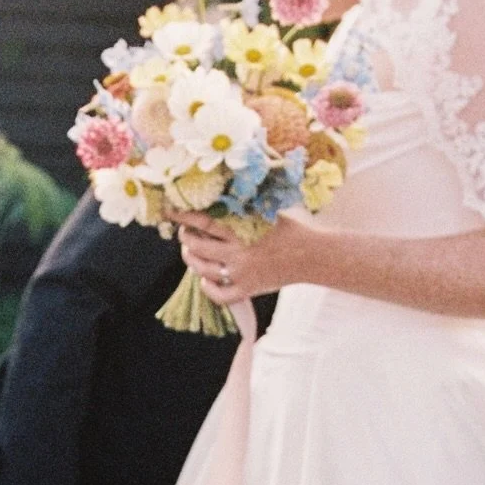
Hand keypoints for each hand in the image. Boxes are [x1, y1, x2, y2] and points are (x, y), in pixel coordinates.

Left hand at [175, 212, 314, 305]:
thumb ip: (246, 204)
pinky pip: (220, 296)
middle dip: (185, 239)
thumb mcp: (267, 210)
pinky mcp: (248, 290)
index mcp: (240, 230)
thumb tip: (227, 189)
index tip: (172, 212)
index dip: (184, 217)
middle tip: (183, 233)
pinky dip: (208, 289)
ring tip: (189, 253)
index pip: (202, 222)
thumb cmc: (292, 229)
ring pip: (203, 270)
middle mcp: (237, 253)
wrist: (312, 256)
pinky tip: (204, 281)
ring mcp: (241, 274)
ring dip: (191, 261)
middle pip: (198, 247)